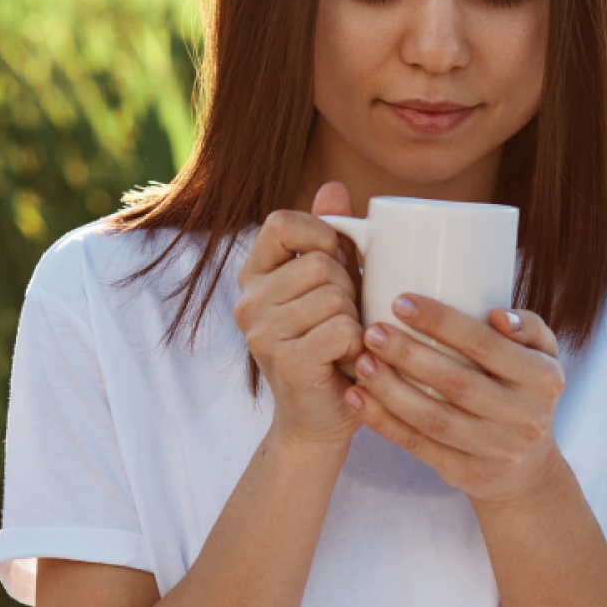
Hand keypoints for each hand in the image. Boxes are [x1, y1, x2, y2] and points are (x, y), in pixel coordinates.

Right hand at [234, 183, 364, 452]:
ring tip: (346, 341)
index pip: (281, 223)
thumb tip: (334, 186)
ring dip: (355, 319)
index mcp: (255, 275)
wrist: (320, 420)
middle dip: (348, 287)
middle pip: (319, 262)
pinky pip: (341, 328)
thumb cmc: (333, 346)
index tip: (338, 260)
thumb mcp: (333, 284)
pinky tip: (348, 360)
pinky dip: (358, 344)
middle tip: (345, 318)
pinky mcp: (284, 361)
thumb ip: (331, 236)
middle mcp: (248, 301)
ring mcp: (261, 332)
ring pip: (334, 295)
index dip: (320, 233)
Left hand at [345, 295, 566, 503]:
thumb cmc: (525, 392)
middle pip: (457, 382)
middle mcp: (524, 417)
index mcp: (543, 378)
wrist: (528, 470)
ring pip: (433, 419)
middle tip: (372, 332)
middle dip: (408, 354)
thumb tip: (497, 315)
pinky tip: (358, 398)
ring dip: (391, 390)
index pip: (486, 344)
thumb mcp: (543, 357)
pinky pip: (419, 446)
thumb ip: (528, 327)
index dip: (441, 321)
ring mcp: (496, 450)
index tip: (400, 301)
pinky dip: (384, 422)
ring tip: (362, 363)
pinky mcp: (468, 473)